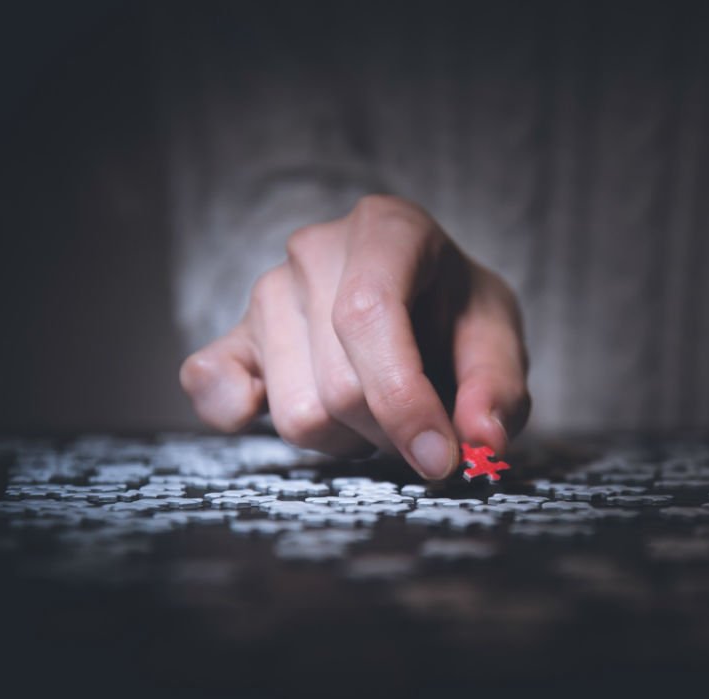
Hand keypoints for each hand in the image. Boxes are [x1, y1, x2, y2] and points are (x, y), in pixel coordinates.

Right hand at [179, 195, 530, 478]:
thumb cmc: (458, 315)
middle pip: (338, 385)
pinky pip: (210, 385)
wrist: (423, 299)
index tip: (440, 459)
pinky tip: (283, 406)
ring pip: (296, 413)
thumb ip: (497, 388)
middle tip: (425, 423)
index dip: (402, 399)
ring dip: (348, 439)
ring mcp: (267, 291)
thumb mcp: (498, 339)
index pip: (369, 315)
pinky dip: (240, 413)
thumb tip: (481, 440)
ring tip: (378, 408)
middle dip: (391, 431)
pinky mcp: (234, 336)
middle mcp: (315, 250)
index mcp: (386, 228)